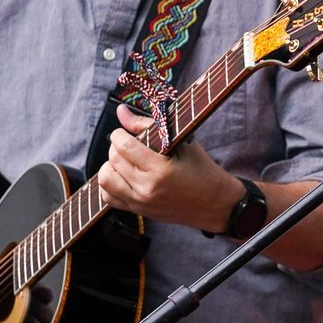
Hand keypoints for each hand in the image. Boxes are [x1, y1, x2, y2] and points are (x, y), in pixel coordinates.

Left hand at [96, 104, 239, 230]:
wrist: (217, 204)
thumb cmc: (203, 171)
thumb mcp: (181, 143)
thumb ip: (147, 126)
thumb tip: (122, 111)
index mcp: (160, 170)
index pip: (124, 146)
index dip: (119, 134)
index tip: (125, 132)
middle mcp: (147, 188)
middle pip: (113, 160)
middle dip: (116, 147)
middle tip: (128, 144)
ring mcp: (141, 203)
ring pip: (105, 179)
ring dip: (110, 166)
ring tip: (123, 161)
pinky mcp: (139, 212)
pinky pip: (109, 198)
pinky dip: (110, 185)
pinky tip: (122, 177)